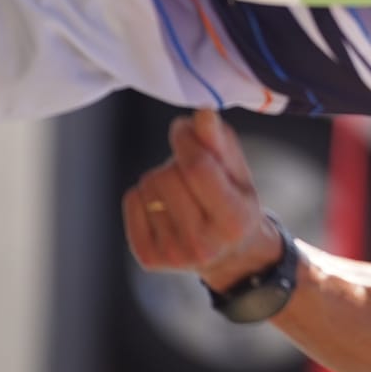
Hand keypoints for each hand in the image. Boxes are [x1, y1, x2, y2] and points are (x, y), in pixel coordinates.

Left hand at [122, 110, 276, 284]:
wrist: (229, 254)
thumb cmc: (235, 203)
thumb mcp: (238, 172)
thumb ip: (220, 141)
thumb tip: (203, 114)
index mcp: (234, 220)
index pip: (198, 168)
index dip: (185, 139)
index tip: (183, 127)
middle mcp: (203, 244)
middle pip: (168, 176)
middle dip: (175, 160)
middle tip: (191, 169)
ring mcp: (173, 254)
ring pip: (148, 186)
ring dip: (161, 177)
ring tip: (181, 190)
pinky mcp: (149, 258)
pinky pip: (132, 201)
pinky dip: (144, 195)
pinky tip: (165, 205)